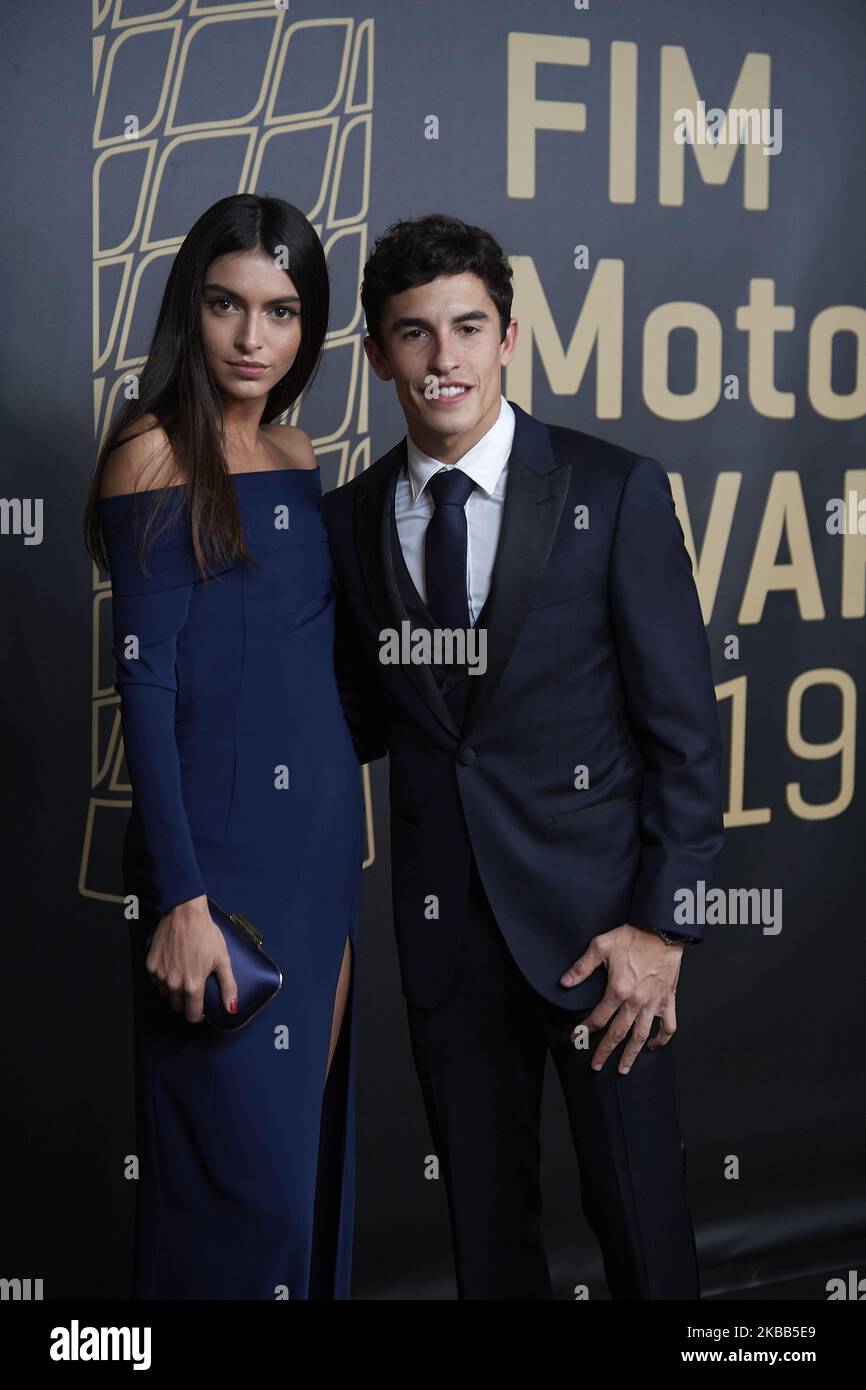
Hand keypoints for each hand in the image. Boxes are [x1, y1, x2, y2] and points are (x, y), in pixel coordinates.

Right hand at [145, 895, 238, 1023]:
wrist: (184, 913)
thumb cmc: (205, 933)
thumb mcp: (222, 959)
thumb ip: (228, 986)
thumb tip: (232, 1008)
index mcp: (192, 985)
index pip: (192, 1015)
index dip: (198, 1016)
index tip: (201, 1011)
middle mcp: (173, 984)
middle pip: (178, 1006)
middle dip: (186, 1002)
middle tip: (194, 988)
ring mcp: (160, 976)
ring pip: (166, 995)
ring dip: (174, 991)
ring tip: (184, 976)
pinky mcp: (150, 966)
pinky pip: (156, 982)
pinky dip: (163, 979)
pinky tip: (172, 968)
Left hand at [559, 923, 682, 1074]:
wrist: (661, 930)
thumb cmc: (632, 936)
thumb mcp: (600, 947)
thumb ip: (581, 967)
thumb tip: (564, 983)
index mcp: (618, 990)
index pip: (598, 1017)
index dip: (585, 1029)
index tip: (576, 1037)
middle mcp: (635, 1002)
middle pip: (617, 1033)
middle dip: (605, 1052)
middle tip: (596, 1066)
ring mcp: (653, 1003)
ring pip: (641, 1036)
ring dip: (631, 1055)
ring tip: (623, 1069)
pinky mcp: (668, 1001)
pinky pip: (668, 1027)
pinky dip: (661, 1040)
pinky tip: (653, 1046)